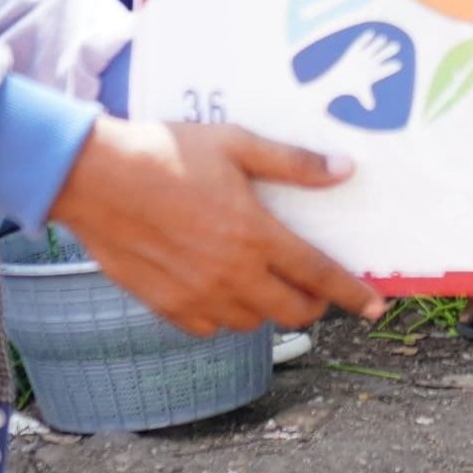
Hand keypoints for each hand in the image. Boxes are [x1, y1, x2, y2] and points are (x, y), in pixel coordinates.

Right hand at [48, 118, 382, 333]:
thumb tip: (343, 171)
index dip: (354, 294)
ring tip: (260, 282)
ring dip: (266, 309)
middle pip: (292, 312)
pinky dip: (223, 315)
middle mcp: (232, 275)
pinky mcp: (166, 306)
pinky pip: (209, 327)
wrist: (95, 178)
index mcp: (255, 236)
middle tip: (310, 289)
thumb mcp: (235, 144)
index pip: (321, 276)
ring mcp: (198, 296)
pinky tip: (217, 289)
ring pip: (252, 323)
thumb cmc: (166, 153)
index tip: (377, 307)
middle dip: (312, 305)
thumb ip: (292, 163)